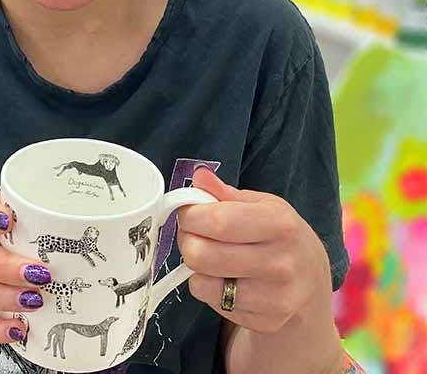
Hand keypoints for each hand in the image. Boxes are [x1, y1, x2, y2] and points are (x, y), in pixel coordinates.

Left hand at [177, 167, 331, 334]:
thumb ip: (224, 191)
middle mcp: (282, 263)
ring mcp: (276, 298)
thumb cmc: (278, 233)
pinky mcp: (266, 322)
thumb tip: (199, 175)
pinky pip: (212, 302)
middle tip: (195, 234)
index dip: (191, 215)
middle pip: (202, 254)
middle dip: (188, 240)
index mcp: (281, 224)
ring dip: (196, 267)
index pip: (218, 221)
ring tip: (209, 255)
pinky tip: (225, 278)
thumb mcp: (260, 204)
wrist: (311, 280)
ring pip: (202, 282)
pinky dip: (209, 288)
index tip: (188, 212)